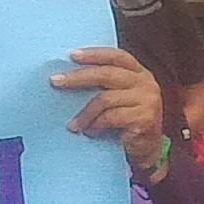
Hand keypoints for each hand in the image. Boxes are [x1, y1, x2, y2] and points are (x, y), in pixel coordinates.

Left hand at [51, 46, 168, 177]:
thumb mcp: (121, 96)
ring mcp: (148, 101)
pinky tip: (90, 132)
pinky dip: (96, 125)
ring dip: (85, 113)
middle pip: (107, 74)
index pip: (116, 56)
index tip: (71, 55)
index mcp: (140, 73)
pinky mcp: (145, 119)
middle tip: (55, 82)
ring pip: (105, 99)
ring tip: (73, 125)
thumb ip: (107, 84)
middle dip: (78, 77)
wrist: (148, 150)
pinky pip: (111, 118)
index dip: (94, 54)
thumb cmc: (127, 121)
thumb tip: (69, 75)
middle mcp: (146, 84)